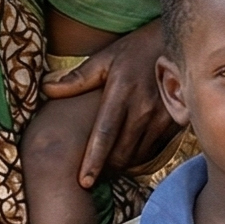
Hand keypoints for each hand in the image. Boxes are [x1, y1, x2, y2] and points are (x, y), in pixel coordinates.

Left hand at [44, 22, 179, 185]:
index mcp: (121, 92)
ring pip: (139, 154)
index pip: (104, 134)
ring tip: (110, 165)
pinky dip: (140, 155)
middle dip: (107, 167)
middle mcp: (143, 107)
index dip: (94, 160)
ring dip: (123, 163)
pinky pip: (155, 148)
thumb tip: (46, 88)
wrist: (178, 42)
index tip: (84, 181)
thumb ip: (78, 78)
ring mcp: (162, 115)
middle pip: (121, 151)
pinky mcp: (176, 120)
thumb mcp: (105, 58)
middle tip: (94, 174)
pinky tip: (130, 152)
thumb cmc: (136, 50)